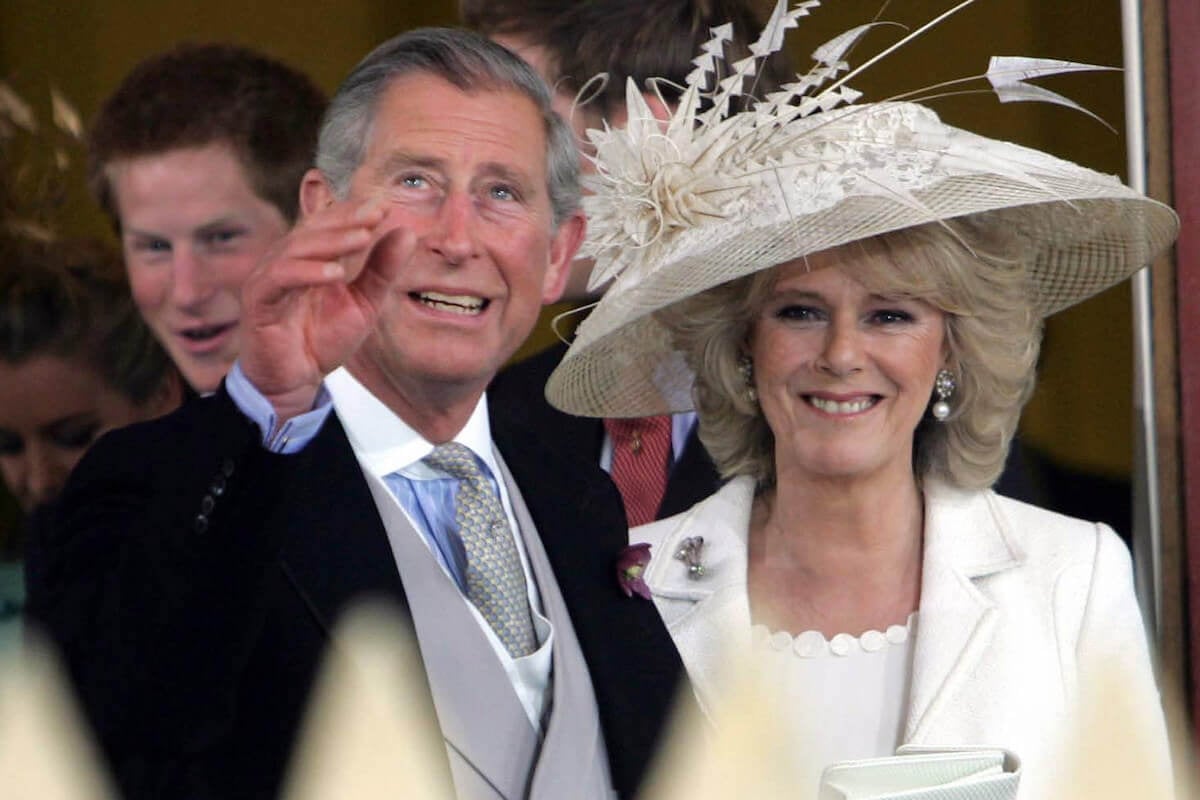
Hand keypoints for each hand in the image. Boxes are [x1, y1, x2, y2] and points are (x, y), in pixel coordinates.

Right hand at [239, 197, 414, 421]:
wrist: (295, 380)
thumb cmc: (323, 339)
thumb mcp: (364, 302)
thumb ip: (381, 269)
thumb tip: (406, 233)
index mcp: (308, 256)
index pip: (329, 222)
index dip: (355, 212)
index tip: (386, 206)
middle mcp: (285, 260)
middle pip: (313, 228)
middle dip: (346, 219)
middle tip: (377, 214)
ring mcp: (268, 278)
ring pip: (296, 248)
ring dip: (332, 241)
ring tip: (363, 238)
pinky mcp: (258, 301)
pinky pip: (279, 279)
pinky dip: (307, 272)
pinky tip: (336, 274)